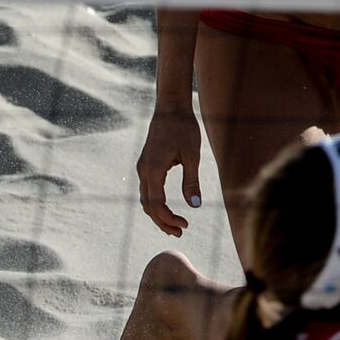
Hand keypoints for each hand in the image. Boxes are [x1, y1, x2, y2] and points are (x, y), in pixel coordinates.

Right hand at [137, 107, 203, 237]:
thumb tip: (195, 206)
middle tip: (180, 232)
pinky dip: (156, 203)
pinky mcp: (146, 164)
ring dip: (158, 214)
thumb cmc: (184, 128)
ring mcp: (143, 168)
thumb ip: (192, 181)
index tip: (185, 225)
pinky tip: (168, 209)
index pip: (156, 204)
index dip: (169, 218)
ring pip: (146, 199)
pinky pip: (147, 190)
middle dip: (163, 221)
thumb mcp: (192, 155)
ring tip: (175, 226)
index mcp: (153, 169)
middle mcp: (144, 171)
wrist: (171, 107)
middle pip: (148, 206)